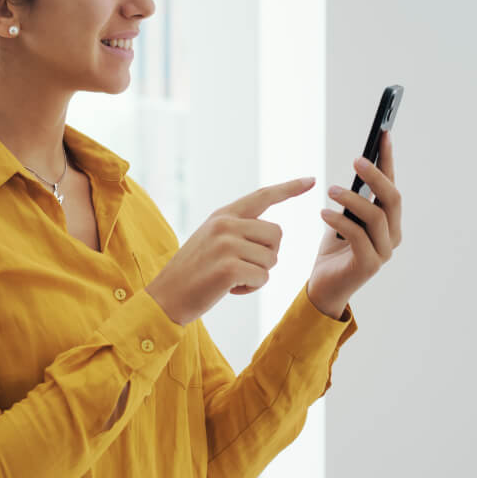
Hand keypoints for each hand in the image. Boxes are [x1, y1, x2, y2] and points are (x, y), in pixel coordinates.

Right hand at [144, 176, 315, 326]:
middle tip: (243, 267)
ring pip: (271, 259)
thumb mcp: (212, 241)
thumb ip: (238, 230)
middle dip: (268, 256)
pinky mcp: (229, 267)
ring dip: (258, 274)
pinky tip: (229, 289)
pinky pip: (263, 277)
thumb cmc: (193, 274)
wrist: (165, 297)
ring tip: (231, 279)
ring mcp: (226, 244)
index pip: (263, 196)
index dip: (289, 188)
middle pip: (276, 235)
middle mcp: (225, 224)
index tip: (312, 180)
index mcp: (222, 215)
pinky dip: (251, 288)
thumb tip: (274, 234)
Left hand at [308, 129, 401, 317]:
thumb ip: (353, 199)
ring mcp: (383, 252)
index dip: (388, 160)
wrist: (323, 288)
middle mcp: (392, 236)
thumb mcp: (343, 219)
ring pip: (376, 216)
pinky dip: (339, 221)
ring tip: (330, 190)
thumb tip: (357, 166)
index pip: (391, 185)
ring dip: (352, 199)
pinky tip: (323, 213)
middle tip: (357, 160)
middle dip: (376, 176)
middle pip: (392, 199)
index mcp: (389, 223)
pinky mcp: (369, 264)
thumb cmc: (334, 251)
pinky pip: (357, 235)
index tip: (383, 133)